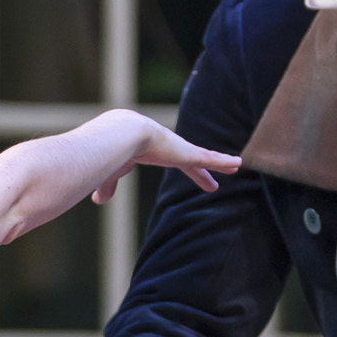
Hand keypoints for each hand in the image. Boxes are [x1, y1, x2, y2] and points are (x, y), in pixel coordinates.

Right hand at [88, 111, 239, 203]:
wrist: (119, 136)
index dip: (173, 169)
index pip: (166, 160)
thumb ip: (108, 185)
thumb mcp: (111, 171)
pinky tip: (238, 164)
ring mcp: (179, 149)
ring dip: (219, 162)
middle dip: (201, 170)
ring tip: (235, 166)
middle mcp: (168, 148)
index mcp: (150, 150)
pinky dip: (224, 161)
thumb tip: (98, 200)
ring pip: (204, 157)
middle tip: (211, 181)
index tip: (183, 173)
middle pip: (189, 160)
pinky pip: (211, 158)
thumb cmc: (112, 151)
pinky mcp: (188, 153)